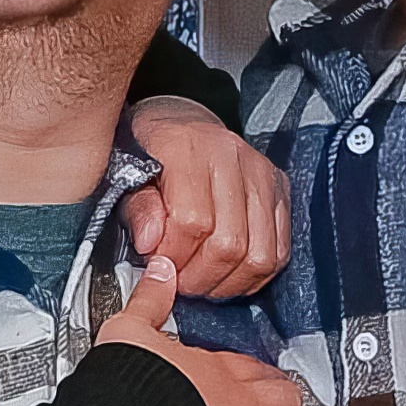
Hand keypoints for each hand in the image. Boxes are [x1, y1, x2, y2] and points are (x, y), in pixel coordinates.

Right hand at [98, 258, 307, 405]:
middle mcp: (240, 400)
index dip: (259, 375)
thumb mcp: (131, 330)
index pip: (256, 365)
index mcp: (216, 367)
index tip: (254, 382)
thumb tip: (161, 271)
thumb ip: (150, 301)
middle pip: (285, 396)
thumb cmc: (126, 388)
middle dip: (282, 404)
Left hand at [121, 95, 290, 298]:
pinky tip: (227, 273)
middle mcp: (232, 155)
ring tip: (201, 280)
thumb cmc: (149, 152)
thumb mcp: (126, 175)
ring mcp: (261, 172)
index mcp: (188, 147)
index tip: (157, 266)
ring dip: (228, 281)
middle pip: (230, 244)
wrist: (178, 124)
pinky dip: (253, 274)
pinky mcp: (279, 188)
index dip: (173, 257)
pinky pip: (279, 251)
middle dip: (199, 276)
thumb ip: (138, 210)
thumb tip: (151, 244)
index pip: (192, 222)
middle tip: (178, 280)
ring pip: (260, 255)